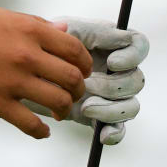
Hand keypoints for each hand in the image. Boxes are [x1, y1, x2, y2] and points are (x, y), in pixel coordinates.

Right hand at [0, 7, 93, 138]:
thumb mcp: (3, 17)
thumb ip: (36, 25)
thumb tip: (64, 29)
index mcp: (30, 30)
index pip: (74, 50)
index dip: (84, 64)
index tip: (82, 72)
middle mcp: (26, 54)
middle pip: (71, 78)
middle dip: (78, 90)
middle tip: (73, 95)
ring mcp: (12, 80)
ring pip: (57, 101)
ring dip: (64, 110)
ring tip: (60, 112)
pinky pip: (29, 123)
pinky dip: (41, 131)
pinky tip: (42, 131)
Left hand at [24, 16, 147, 145]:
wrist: (28, 72)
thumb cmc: (44, 48)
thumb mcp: (56, 35)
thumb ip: (72, 33)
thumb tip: (90, 31)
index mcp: (112, 45)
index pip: (138, 46)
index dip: (132, 55)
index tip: (112, 62)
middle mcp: (117, 71)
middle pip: (136, 80)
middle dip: (114, 85)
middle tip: (89, 85)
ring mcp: (111, 95)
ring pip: (130, 106)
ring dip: (111, 108)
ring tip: (85, 107)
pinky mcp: (101, 116)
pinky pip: (117, 128)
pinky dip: (114, 133)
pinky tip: (103, 135)